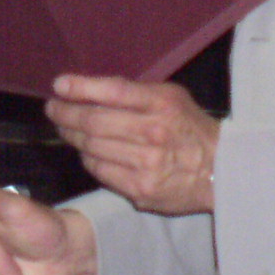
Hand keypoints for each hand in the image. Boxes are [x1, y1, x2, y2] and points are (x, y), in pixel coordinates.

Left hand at [47, 74, 220, 215]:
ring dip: (72, 136)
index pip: (111, 92)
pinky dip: (88, 158)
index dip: (80, 88)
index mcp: (161, 104)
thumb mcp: (170, 97)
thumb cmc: (190, 127)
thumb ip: (135, 92)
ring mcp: (145, 164)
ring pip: (91, 147)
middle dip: (65, 114)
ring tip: (65, 128)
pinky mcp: (140, 189)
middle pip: (93, 122)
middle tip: (53, 109)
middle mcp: (152, 133)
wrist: (221, 170)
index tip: (58, 85)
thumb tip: (90, 88)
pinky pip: (100, 171)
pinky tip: (86, 151)